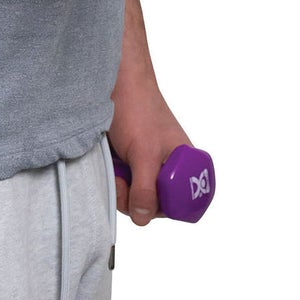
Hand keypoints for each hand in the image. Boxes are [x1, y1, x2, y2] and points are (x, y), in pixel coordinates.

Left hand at [109, 85, 193, 226]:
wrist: (113, 80)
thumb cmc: (137, 108)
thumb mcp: (144, 153)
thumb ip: (146, 189)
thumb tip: (143, 218)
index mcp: (187, 165)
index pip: (182, 206)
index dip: (162, 207)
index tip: (145, 195)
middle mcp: (171, 168)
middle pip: (156, 206)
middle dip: (136, 198)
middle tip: (124, 178)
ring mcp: (149, 166)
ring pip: (137, 198)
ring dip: (122, 188)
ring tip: (116, 168)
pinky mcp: (131, 164)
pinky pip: (125, 185)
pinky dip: (116, 179)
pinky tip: (112, 165)